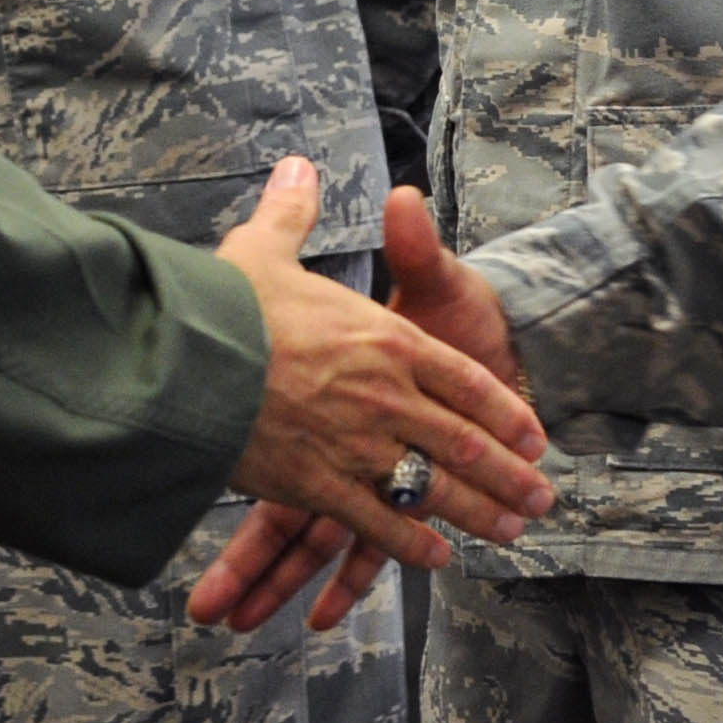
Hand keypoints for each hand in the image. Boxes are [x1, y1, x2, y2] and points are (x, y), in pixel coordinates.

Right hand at [216, 160, 548, 593]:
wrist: (183, 360)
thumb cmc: (226, 306)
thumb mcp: (264, 250)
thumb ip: (294, 214)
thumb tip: (299, 168)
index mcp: (383, 337)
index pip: (464, 378)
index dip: (503, 409)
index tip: (531, 434)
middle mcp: (384, 394)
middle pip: (464, 440)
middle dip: (506, 473)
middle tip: (539, 495)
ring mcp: (356, 445)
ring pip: (435, 486)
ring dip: (477, 511)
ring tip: (508, 528)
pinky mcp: (319, 486)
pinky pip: (378, 522)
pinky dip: (410, 542)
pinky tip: (435, 554)